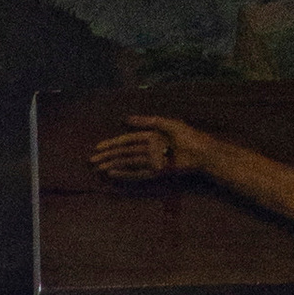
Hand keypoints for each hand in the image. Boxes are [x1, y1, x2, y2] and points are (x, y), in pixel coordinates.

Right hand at [90, 116, 215, 185]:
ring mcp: (151, 161)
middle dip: (108, 156)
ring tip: (99, 169)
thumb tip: (126, 120)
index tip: (98, 147)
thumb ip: (147, 121)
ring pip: (128, 163)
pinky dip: (125, 174)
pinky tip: (114, 174)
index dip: (112, 143)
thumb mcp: (167, 123)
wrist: (201, 152)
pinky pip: (137, 174)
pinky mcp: (156, 172)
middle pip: (124, 153)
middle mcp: (149, 149)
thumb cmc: (187, 135)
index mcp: (151, 136)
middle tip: (92, 161)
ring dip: (113, 166)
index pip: (127, 140)